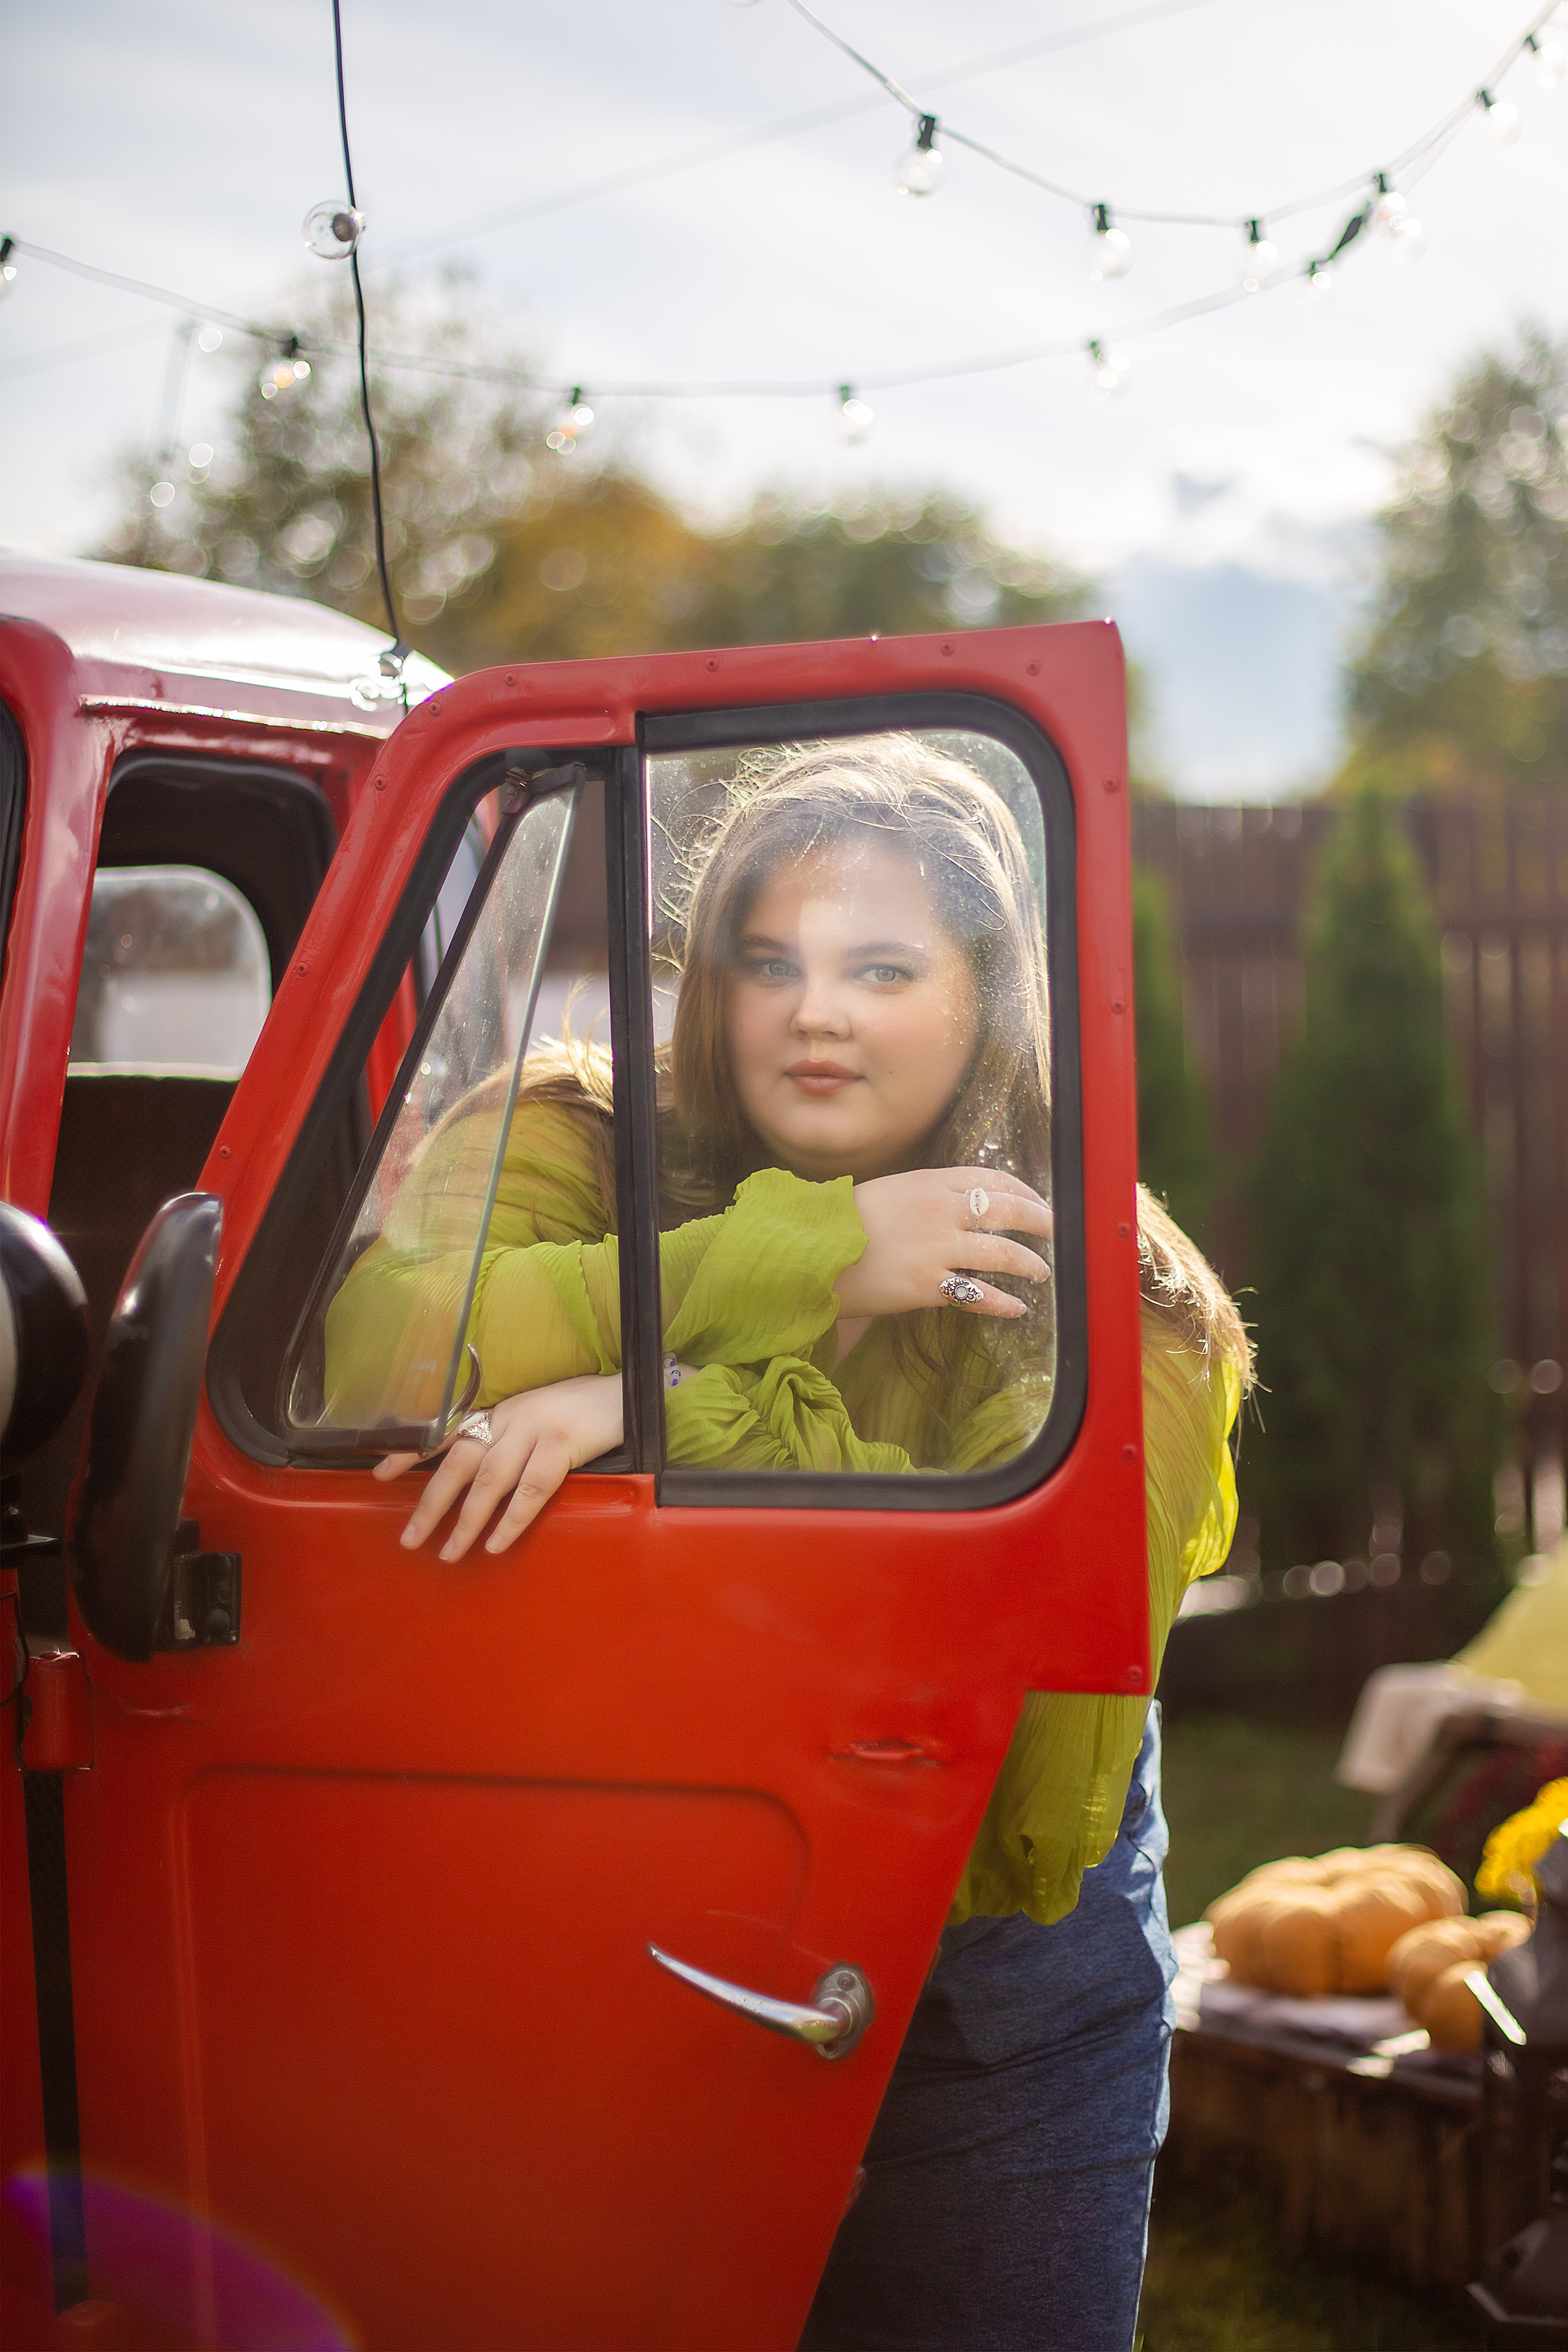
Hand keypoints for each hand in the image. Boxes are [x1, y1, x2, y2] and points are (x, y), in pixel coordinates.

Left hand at [373, 1373, 623, 1560]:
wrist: (626, 1394)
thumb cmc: (582, 1410)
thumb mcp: (536, 1415)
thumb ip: (508, 1437)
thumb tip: (478, 1479)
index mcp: (501, 1410)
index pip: (446, 1428)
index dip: (412, 1451)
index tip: (379, 1474)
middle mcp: (510, 1417)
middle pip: (459, 1461)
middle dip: (431, 1502)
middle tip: (409, 1539)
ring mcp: (535, 1429)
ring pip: (489, 1480)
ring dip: (465, 1521)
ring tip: (448, 1553)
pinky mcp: (563, 1444)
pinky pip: (531, 1488)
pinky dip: (511, 1519)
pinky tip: (496, 1543)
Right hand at [834, 1167, 1051, 1322]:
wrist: (809, 1251)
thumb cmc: (844, 1221)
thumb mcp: (890, 1192)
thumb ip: (929, 1194)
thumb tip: (965, 1205)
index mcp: (929, 1182)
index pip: (991, 1178)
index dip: (1023, 1189)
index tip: (1039, 1200)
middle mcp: (939, 1211)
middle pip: (1006, 1210)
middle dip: (1040, 1220)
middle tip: (1057, 1231)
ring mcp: (936, 1249)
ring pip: (1002, 1253)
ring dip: (1029, 1263)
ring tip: (1042, 1271)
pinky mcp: (927, 1286)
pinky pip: (978, 1294)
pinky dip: (1002, 1302)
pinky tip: (1017, 1308)